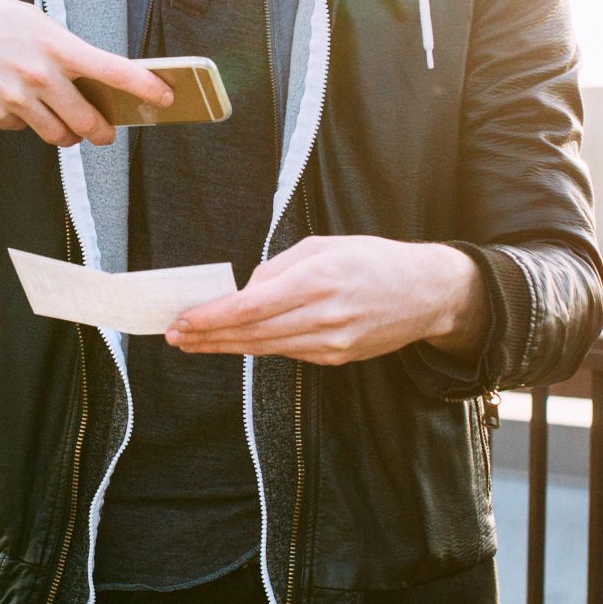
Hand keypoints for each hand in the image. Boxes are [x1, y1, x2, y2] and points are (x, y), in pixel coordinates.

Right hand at [0, 0, 170, 147]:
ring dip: (66, 132)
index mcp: (55, 45)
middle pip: (88, 121)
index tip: (167, 98)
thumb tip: (91, 79)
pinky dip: (25, 121)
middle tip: (105, 131)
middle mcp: (39, 76)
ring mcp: (15, 100)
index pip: (112, 70)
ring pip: (58, 135)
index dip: (145, 88)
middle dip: (102, 130)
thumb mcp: (31, 21)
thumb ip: (62, 50)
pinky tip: (11, 99)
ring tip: (59, 118)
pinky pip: (23, 129)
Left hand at [165, 237, 487, 364]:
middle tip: (175, 336)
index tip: (183, 320)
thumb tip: (243, 291)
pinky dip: (258, 347)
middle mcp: (323, 316)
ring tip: (194, 343)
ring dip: (225, 347)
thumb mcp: (324, 246)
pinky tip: (235, 343)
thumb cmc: (373, 260)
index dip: (211, 317)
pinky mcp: (336, 358)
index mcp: (317, 279)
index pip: (250, 307)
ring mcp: (331, 343)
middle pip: (251, 333)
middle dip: (207, 336)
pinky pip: (288, 352)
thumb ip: (278, 267)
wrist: (427, 293)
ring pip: (265, 348)